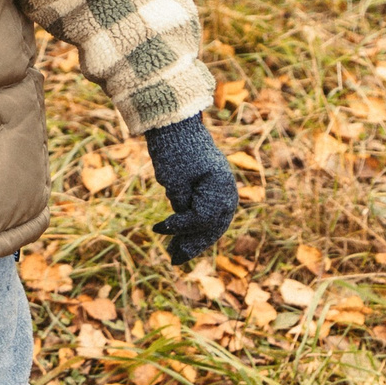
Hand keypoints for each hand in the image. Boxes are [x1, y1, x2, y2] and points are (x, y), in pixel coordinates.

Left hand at [142, 113, 238, 264]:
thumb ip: (182, 205)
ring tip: (175, 255)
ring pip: (212, 224)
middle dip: (192, 244)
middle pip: (213, 226)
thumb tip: (183, 227)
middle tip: (173, 259)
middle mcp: (227, 190)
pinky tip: (182, 240)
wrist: (176, 125)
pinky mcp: (213, 190)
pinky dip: (196, 227)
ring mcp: (222, 191)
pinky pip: (209, 215)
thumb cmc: (174, 150)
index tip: (158, 228)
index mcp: (220, 185)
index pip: (203, 217)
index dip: (181, 227)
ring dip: (194, 240)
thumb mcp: (174, 181)